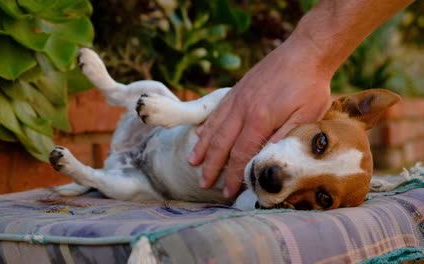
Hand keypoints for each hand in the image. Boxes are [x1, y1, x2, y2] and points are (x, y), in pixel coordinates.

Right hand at [187, 37, 331, 197]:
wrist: (306, 51)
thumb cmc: (310, 86)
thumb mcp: (307, 116)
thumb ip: (284, 138)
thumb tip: (265, 160)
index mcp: (260, 119)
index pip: (240, 154)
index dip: (233, 175)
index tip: (228, 192)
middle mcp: (242, 110)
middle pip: (221, 144)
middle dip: (211, 166)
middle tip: (204, 183)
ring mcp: (237, 98)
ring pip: (214, 127)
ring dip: (202, 147)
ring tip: (193, 162)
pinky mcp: (237, 89)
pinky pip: (217, 111)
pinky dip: (206, 125)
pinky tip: (199, 134)